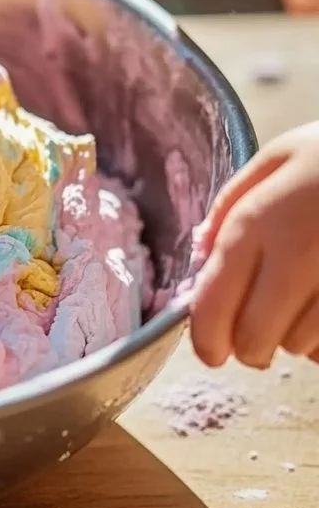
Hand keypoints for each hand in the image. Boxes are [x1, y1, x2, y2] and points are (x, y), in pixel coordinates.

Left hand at [191, 122, 318, 368]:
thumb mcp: (280, 155)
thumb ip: (233, 204)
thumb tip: (203, 253)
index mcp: (260, 222)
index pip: (214, 303)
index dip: (206, 339)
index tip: (209, 351)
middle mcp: (297, 259)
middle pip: (254, 340)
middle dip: (247, 345)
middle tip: (252, 331)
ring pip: (299, 348)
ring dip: (292, 337)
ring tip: (304, 300)